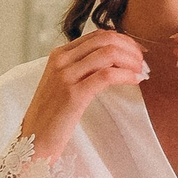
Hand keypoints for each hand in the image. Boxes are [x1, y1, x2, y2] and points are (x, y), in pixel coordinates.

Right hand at [20, 29, 147, 163]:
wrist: (34, 141)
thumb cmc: (52, 116)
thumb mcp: (62, 84)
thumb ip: (81, 68)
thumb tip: (112, 61)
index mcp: (59, 54)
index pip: (97, 35)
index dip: (123, 40)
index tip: (137, 52)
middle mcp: (61, 60)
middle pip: (105, 40)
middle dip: (130, 47)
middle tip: (143, 61)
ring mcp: (65, 76)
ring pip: (108, 54)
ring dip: (131, 60)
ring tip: (142, 71)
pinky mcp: (73, 94)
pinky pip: (107, 75)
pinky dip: (126, 75)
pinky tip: (135, 80)